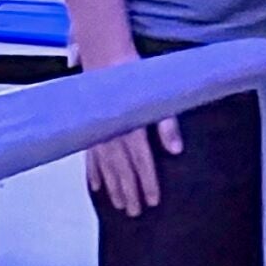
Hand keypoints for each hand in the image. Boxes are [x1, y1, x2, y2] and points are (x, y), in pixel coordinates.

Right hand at [78, 41, 181, 217]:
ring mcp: (98, 131)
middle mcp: (111, 133)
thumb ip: (167, 123)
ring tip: (120, 206)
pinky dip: (92, 171)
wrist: (105, 53)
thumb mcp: (157, 95)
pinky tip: (95, 187)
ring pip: (105, 166)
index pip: (140, 161)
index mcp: (130, 126)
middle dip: (129, 192)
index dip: (147, 182)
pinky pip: (89, 155)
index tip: (153, 201)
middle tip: (136, 212)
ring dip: (113, 187)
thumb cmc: (135, 73)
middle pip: (122, 169)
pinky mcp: (90, 127)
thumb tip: (176, 149)